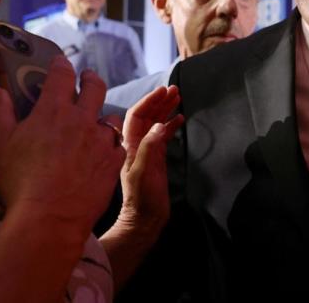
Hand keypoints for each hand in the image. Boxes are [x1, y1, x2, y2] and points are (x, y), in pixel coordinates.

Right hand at [0, 56, 124, 233]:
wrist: (50, 217)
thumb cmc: (19, 181)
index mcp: (52, 110)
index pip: (60, 75)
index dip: (61, 65)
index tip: (61, 62)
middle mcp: (81, 119)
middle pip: (95, 87)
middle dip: (90, 78)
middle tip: (87, 78)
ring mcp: (101, 140)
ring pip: (109, 117)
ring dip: (102, 115)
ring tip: (96, 121)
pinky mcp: (114, 161)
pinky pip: (117, 145)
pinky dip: (111, 145)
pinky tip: (104, 151)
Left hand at [112, 85, 184, 239]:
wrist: (145, 218)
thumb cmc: (142, 197)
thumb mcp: (143, 172)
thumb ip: (150, 148)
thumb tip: (161, 125)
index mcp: (128, 145)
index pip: (137, 115)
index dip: (149, 101)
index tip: (163, 90)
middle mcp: (136, 144)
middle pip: (147, 116)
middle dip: (159, 101)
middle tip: (174, 89)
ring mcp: (146, 151)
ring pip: (155, 123)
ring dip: (165, 110)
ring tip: (178, 97)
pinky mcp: (156, 159)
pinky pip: (163, 136)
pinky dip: (171, 125)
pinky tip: (180, 118)